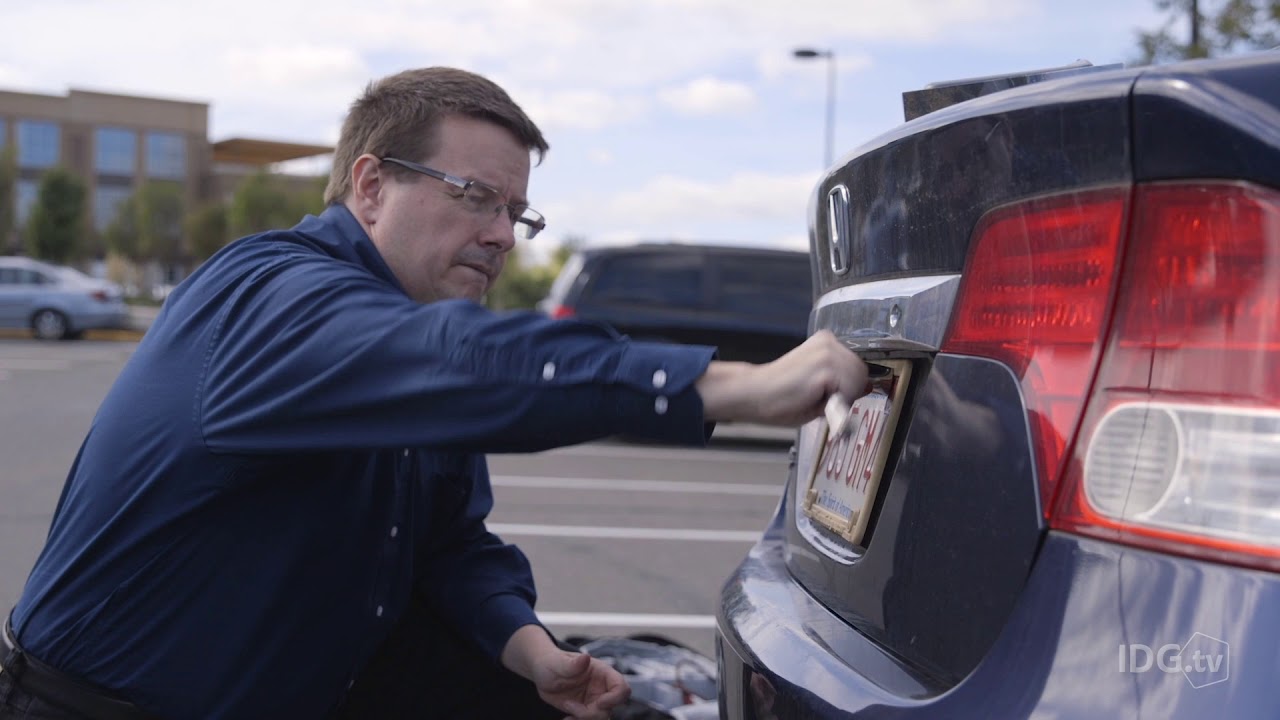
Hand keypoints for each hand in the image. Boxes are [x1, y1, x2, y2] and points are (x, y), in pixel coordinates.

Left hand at [530, 650, 629, 719]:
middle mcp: (601, 688)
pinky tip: (566, 719)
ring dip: (584, 719)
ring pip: (601, 718)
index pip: (621, 688)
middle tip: (569, 706)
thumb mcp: (558, 663)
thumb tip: (586, 657)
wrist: (542, 674)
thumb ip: (573, 663)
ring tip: (567, 713)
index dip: (614, 699)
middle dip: (591, 713)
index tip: (598, 703)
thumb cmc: (552, 662)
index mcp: (602, 673)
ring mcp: (594, 701)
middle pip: (610, 708)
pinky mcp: (585, 711)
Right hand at [696, 330, 868, 426]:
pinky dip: (832, 404)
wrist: (753, 394)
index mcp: (826, 341)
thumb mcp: (817, 385)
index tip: (827, 394)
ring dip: (839, 399)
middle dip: (846, 393)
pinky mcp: (826, 368)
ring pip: (857, 385)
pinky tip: (810, 398)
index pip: (858, 367)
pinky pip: (847, 394)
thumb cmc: (779, 395)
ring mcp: (828, 352)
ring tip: (811, 397)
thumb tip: (868, 386)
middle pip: (861, 374)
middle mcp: (829, 341)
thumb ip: (843, 383)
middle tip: (816, 397)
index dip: (847, 387)